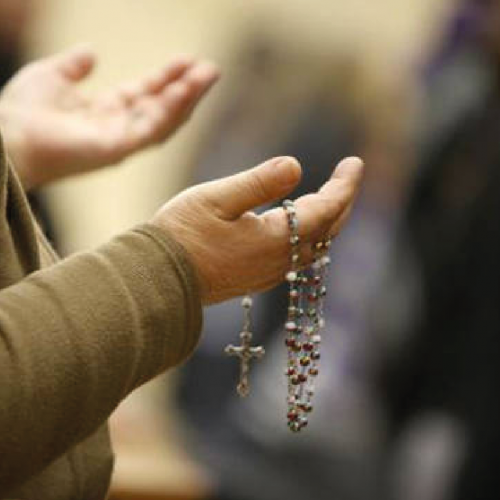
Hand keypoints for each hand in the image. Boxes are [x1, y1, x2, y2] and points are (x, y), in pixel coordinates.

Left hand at [0, 45, 219, 189]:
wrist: (4, 135)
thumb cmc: (19, 111)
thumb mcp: (51, 76)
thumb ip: (74, 67)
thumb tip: (92, 52)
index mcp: (104, 113)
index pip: (144, 94)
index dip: (166, 77)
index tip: (187, 60)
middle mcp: (117, 129)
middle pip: (161, 108)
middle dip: (186, 88)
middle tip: (210, 69)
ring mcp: (121, 141)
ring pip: (164, 120)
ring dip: (187, 98)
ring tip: (209, 75)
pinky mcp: (118, 149)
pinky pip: (152, 128)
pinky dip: (172, 109)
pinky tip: (187, 90)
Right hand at [151, 156, 363, 303]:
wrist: (158, 279)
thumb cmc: (181, 235)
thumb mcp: (217, 198)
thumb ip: (259, 182)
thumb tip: (296, 165)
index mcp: (275, 239)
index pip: (326, 210)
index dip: (344, 186)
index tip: (355, 163)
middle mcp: (279, 260)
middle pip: (327, 231)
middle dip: (341, 201)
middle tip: (346, 175)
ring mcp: (269, 272)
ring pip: (314, 245)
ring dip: (327, 219)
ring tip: (330, 194)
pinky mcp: (256, 277)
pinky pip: (297, 255)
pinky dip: (309, 234)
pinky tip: (299, 222)